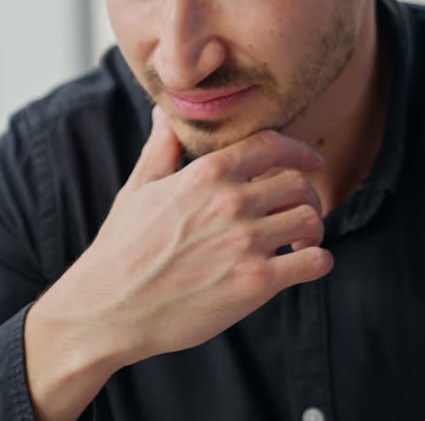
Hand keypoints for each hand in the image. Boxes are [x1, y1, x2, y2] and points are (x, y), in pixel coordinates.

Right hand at [25, 107, 330, 419]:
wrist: (106, 310)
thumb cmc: (120, 250)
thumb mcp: (138, 190)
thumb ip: (161, 149)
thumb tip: (164, 114)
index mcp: (206, 174)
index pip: (272, 146)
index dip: (299, 152)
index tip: (311, 162)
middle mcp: (231, 202)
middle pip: (299, 183)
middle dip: (308, 196)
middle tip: (302, 212)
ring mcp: (245, 242)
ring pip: (310, 219)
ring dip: (314, 229)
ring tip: (301, 242)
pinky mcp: (255, 283)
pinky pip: (314, 262)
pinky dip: (318, 261)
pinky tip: (303, 265)